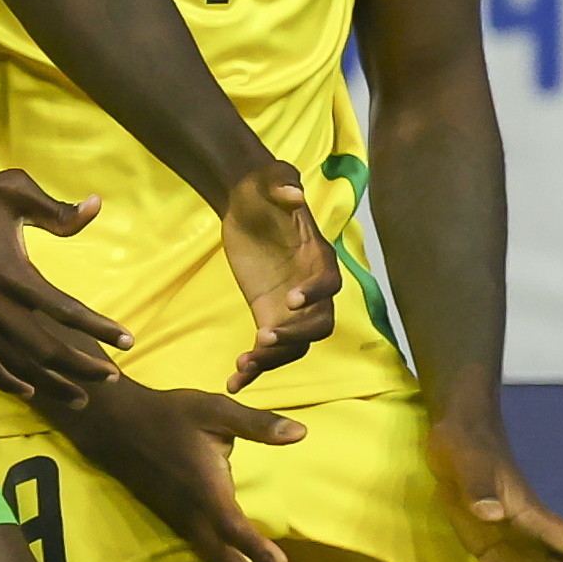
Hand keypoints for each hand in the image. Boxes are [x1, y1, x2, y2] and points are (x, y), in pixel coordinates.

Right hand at [0, 161, 128, 405]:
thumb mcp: (12, 191)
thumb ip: (56, 209)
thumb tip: (97, 207)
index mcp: (10, 272)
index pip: (66, 310)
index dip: (100, 328)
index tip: (127, 341)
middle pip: (46, 349)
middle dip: (83, 367)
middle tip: (112, 376)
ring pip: (17, 365)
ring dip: (52, 383)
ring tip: (82, 397)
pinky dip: (7, 380)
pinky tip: (28, 390)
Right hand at [55, 374, 314, 561]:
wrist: (119, 430)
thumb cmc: (170, 417)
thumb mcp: (214, 410)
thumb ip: (257, 424)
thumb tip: (301, 432)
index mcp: (206, 492)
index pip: (231, 526)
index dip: (254, 546)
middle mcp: (198, 520)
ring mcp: (192, 530)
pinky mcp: (190, 532)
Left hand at [216, 166, 339, 387]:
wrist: (244, 202)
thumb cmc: (263, 187)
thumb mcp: (270, 179)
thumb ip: (283, 184)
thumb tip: (295, 194)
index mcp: (318, 256)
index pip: (330, 282)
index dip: (316, 294)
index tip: (291, 299)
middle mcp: (311, 288)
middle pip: (319, 324)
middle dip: (296, 335)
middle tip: (264, 338)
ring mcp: (291, 308)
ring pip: (295, 346)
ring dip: (273, 360)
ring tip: (244, 365)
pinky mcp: (268, 316)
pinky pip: (268, 350)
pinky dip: (254, 369)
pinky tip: (233, 382)